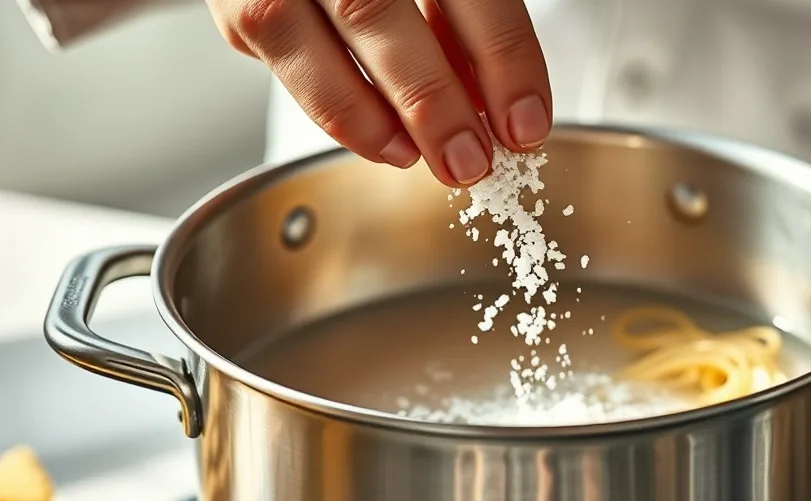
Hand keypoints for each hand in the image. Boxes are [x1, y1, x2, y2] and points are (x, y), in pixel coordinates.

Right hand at [206, 0, 551, 186]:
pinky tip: (376, 136)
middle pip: (374, 10)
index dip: (503, 58)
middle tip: (468, 160)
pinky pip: (271, 48)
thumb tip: (494, 102)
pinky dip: (329, 106)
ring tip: (415, 157)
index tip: (524, 123)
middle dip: (430, 101)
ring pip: (298, 33)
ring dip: (366, 115)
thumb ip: (461, 20)